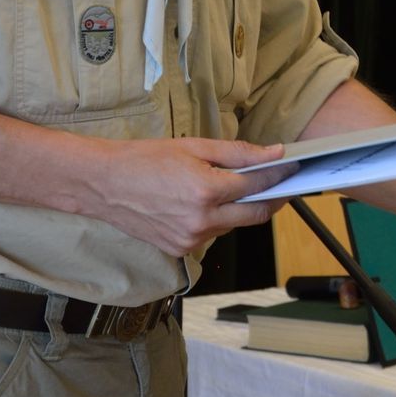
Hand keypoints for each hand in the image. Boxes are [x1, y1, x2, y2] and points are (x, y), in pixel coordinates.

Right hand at [82, 136, 295, 256]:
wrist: (103, 184)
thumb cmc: (144, 160)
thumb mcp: (194, 146)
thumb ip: (237, 153)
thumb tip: (273, 154)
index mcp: (206, 191)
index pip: (258, 186)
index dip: (279, 175)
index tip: (292, 166)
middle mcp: (201, 221)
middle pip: (255, 214)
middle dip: (272, 198)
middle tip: (281, 183)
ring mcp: (191, 239)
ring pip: (233, 225)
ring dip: (240, 208)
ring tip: (232, 188)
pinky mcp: (180, 249)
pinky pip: (212, 234)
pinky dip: (217, 219)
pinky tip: (203, 203)